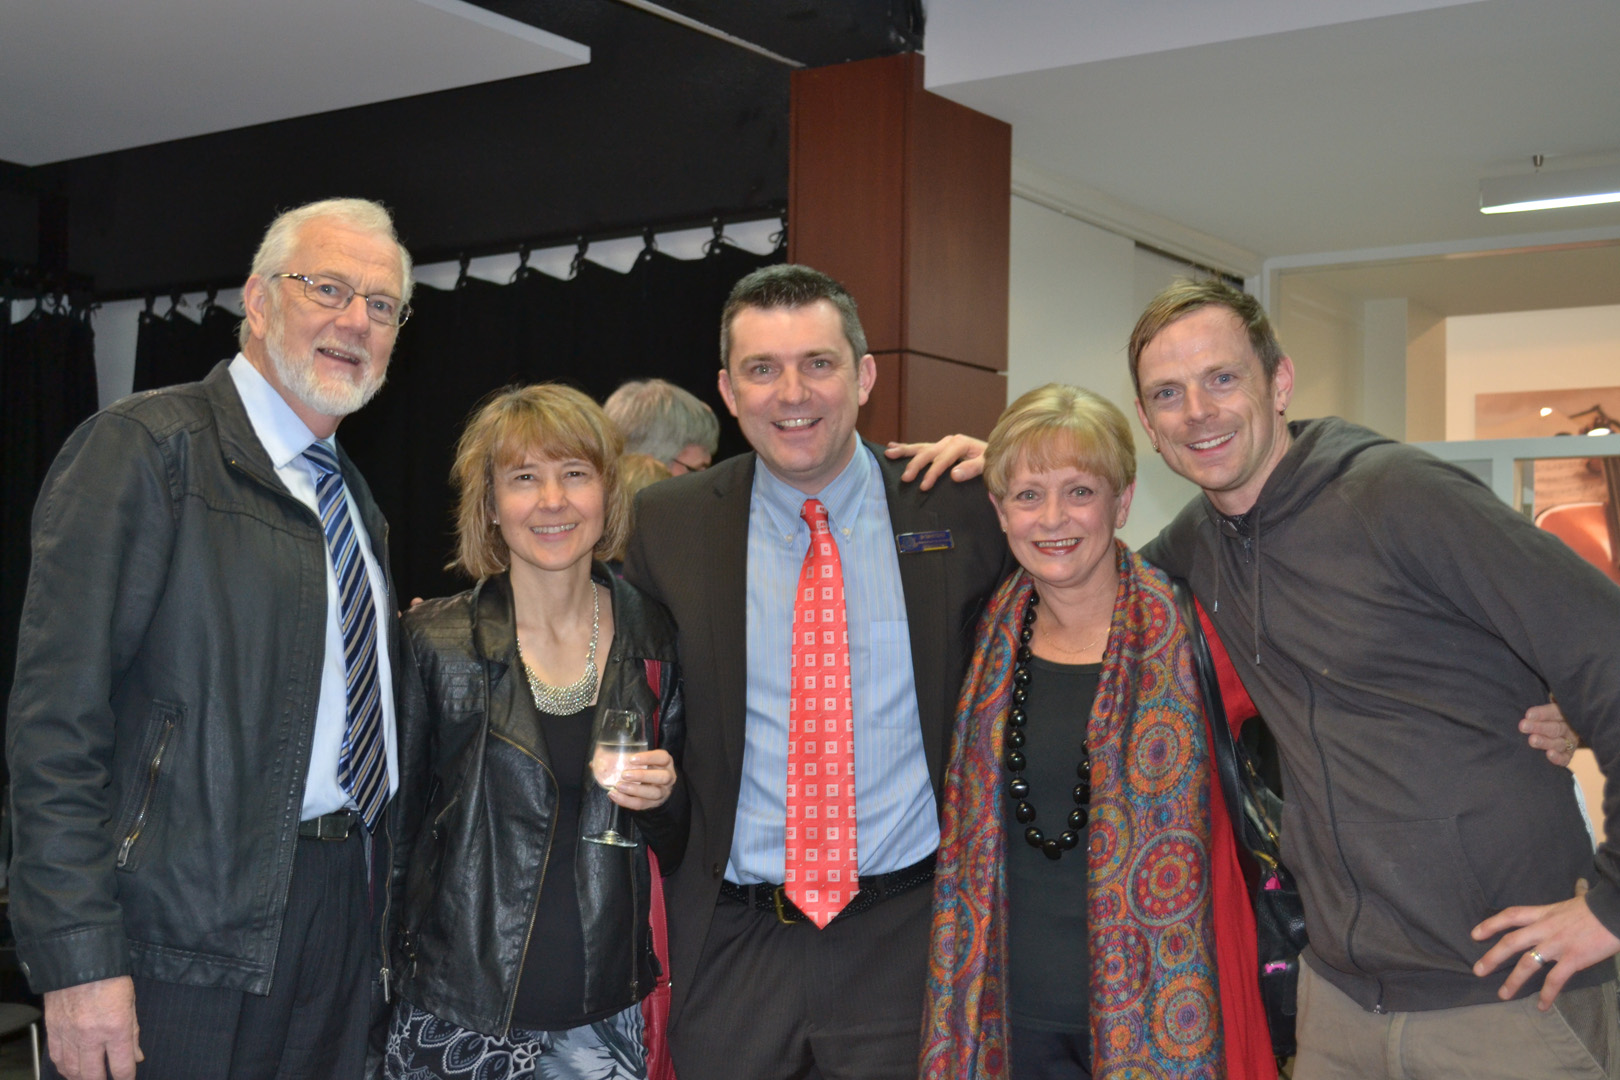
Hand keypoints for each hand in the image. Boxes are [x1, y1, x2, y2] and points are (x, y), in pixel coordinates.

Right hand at [43, 976, 143, 1079]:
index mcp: (116, 1027)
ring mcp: (69, 1034)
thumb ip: (133, 1034)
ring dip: (81, 1077)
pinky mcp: (53, 1030)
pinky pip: (57, 1057)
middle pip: (93, 1075)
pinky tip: (71, 1069)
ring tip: (90, 1077)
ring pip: (72, 1070)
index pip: (121, 1066)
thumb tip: (136, 1057)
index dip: (126, 1077)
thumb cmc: (110, 978)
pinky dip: (64, 1067)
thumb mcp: (130, 1003)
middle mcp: (91, 1035)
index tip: (127, 1079)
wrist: (79, 960)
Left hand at [610, 748, 675, 810]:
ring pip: (653, 793)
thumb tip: (599, 759)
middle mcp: (668, 777)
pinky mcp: (653, 804)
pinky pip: (641, 804)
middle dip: (642, 776)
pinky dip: (626, 801)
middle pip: (662, 777)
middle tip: (624, 774)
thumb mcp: (645, 761)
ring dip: (634, 790)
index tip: (632, 759)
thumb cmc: (648, 769)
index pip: (662, 757)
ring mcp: (662, 792)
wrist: (657, 787)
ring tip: (619, 786)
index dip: (648, 758)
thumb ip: (629, 759)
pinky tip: (615, 795)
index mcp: (666, 763)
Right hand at [884, 435, 986, 489]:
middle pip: (928, 452)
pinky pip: (921, 447)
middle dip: (915, 465)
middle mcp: (950, 441)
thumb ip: (973, 469)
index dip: (932, 473)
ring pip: (921, 448)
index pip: (942, 460)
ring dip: (904, 451)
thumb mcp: (987, 465)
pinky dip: (907, 447)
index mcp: (960, 444)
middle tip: (905, 478)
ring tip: (889, 453)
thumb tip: (954, 474)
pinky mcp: (940, 447)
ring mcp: (944, 443)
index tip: (924, 486)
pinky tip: (893, 445)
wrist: (996, 456)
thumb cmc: (992, 463)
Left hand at [1471, 880, 1619, 1008]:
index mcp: (1544, 913)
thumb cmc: (1597, 907)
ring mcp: (1558, 945)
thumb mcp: (1578, 900)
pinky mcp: (1574, 959)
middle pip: (1511, 941)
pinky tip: (1542, 1006)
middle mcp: (1545, 929)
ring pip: (1528, 963)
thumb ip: (1575, 896)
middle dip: (1493, 957)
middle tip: (1478, 971)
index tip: (1475, 934)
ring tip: (1503, 994)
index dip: (1491, 924)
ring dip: (1514, 980)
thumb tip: (1581, 885)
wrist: (1615, 912)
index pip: (1511, 916)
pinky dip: (1547, 994)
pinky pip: (1556, 980)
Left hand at [1521, 699, 1578, 766]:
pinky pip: (1565, 758)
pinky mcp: (1568, 755)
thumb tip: (1522, 696)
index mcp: (1564, 714)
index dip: (1542, 713)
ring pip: (1559, 742)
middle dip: (1539, 727)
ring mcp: (1570, 743)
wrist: (1560, 730)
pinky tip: (1549, 755)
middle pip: (1555, 728)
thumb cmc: (1545, 716)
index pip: (1555, 712)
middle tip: (1523, 726)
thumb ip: (1537, 703)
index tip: (1528, 714)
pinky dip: (1558, 757)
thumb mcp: (1546, 706)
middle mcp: (1569, 728)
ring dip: (1545, 742)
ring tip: (1532, 740)